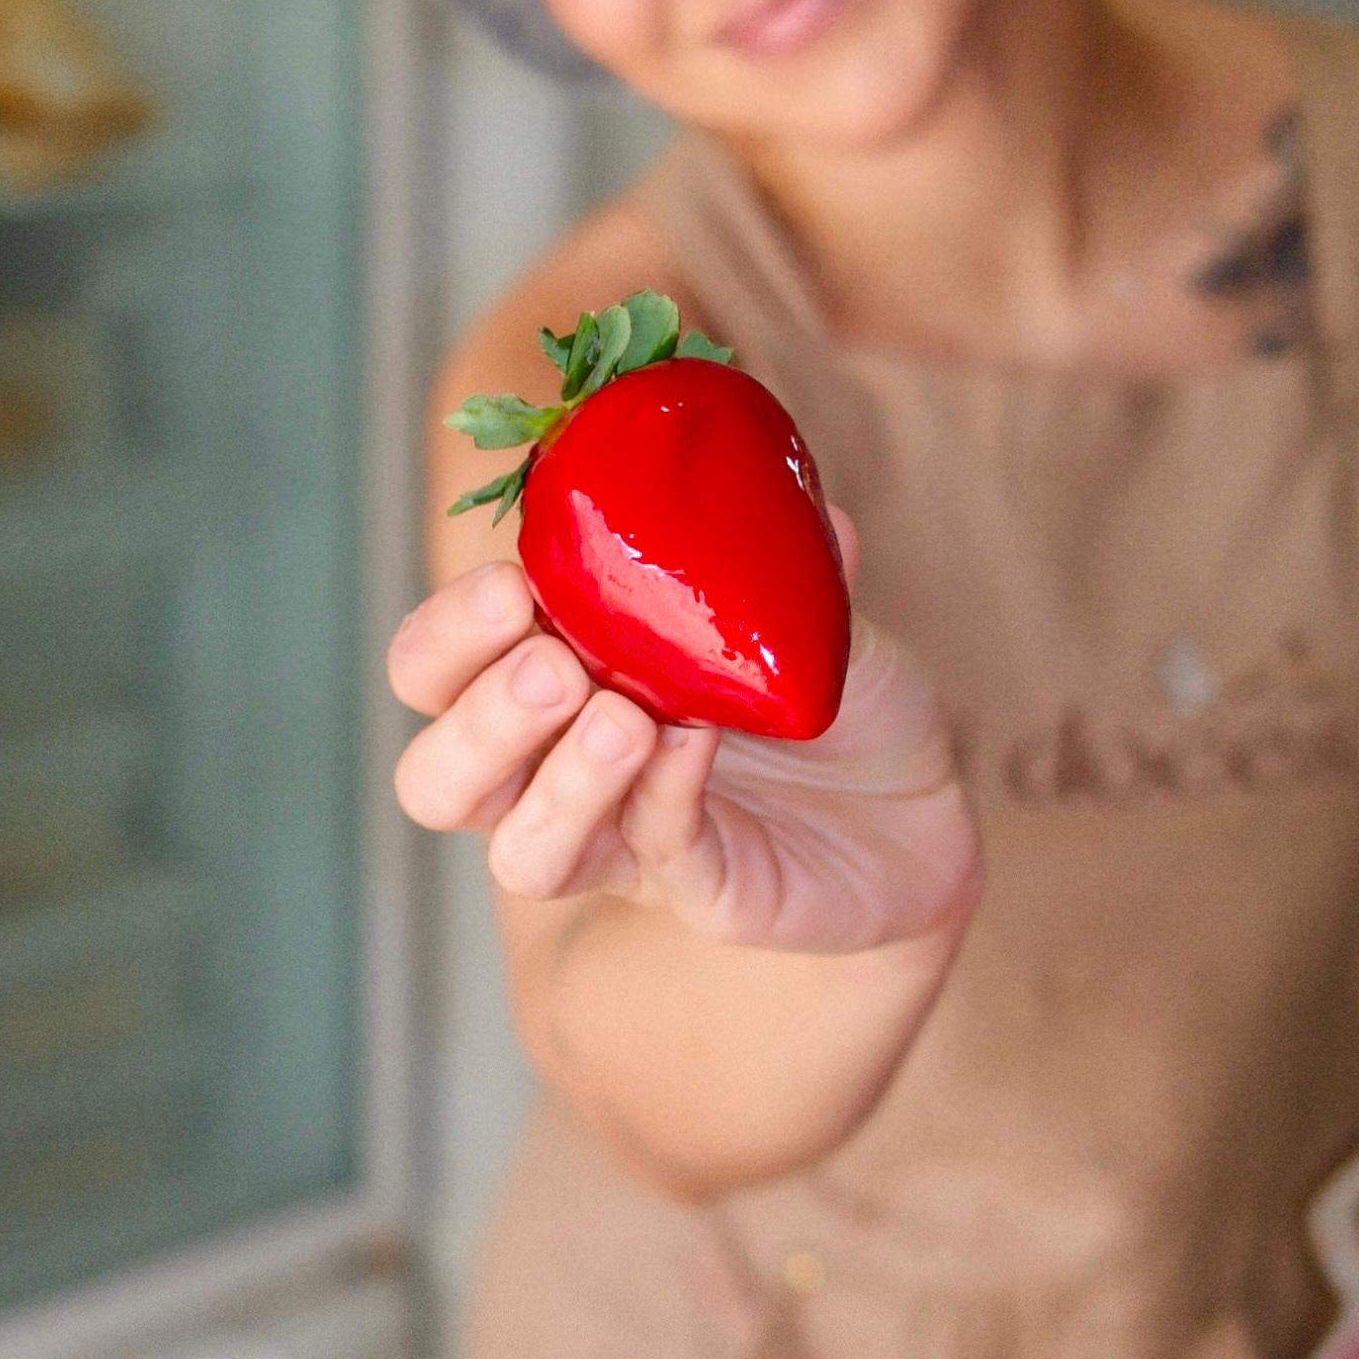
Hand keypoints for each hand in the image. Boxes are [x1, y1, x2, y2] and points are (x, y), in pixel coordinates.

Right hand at [389, 547, 979, 958]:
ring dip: (557, 784)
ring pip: (521, 853)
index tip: (510, 585)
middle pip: (436, 781)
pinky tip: (698, 740)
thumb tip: (758, 469)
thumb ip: (759, 541)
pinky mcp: (700, 890)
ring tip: (619, 719)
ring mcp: (624, 846)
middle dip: (479, 720)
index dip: (448, 636)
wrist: (924, 801)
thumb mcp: (793, 595)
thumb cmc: (829, 693)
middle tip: (553, 664)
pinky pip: (656, 852)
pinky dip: (668, 792)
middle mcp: (558, 777)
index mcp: (548, 682)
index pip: (434, 673)